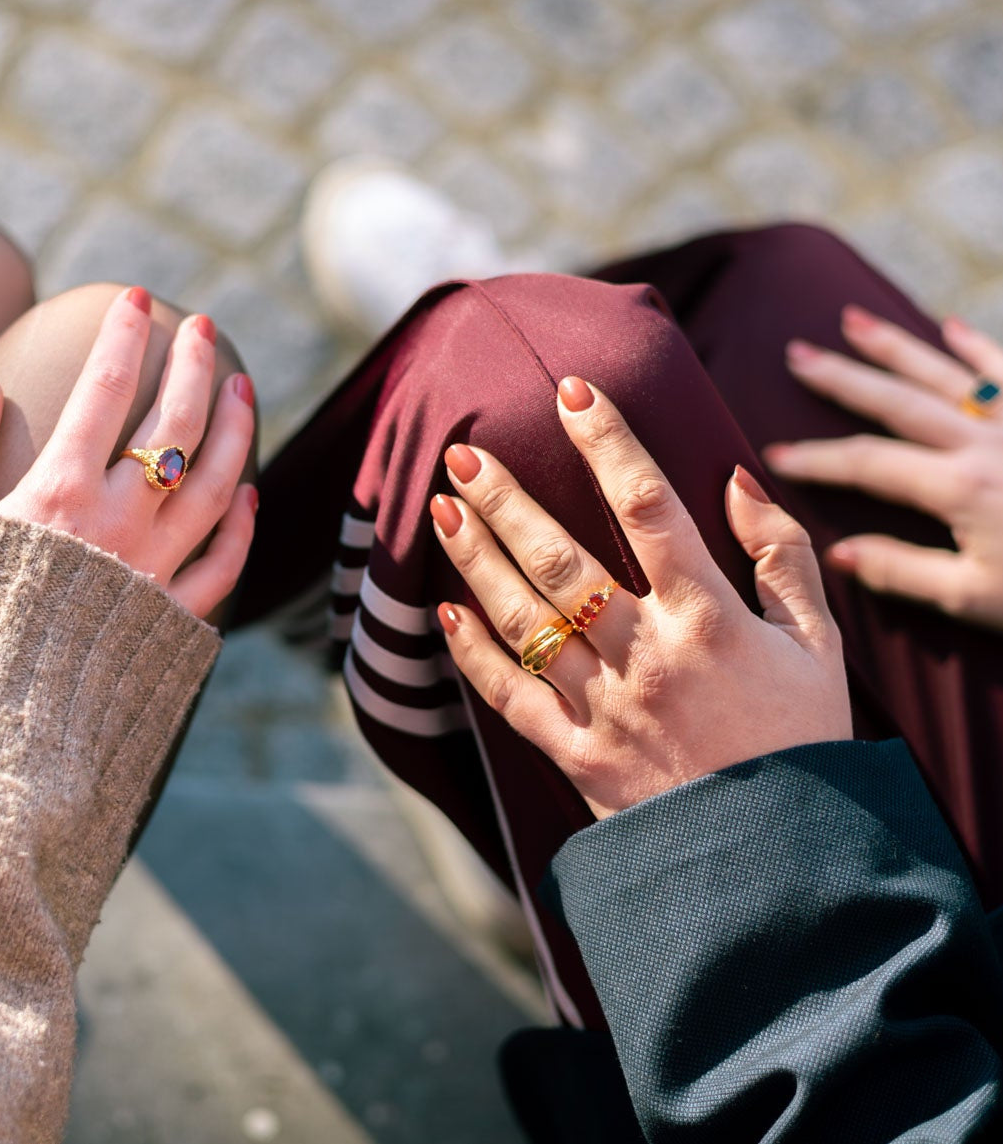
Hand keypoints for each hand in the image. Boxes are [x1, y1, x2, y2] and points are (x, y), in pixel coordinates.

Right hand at [0, 286, 256, 617]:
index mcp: (58, 492)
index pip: (106, 387)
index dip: (126, 333)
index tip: (139, 298)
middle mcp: (119, 523)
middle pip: (174, 423)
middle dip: (191, 364)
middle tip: (201, 325)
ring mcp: (154, 571)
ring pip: (215, 481)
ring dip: (234, 428)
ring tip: (241, 385)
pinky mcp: (172, 620)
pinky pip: (223, 563)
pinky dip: (240, 523)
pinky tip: (247, 490)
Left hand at [430, 378, 850, 818]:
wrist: (782, 869)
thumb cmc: (801, 743)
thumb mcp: (820, 645)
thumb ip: (783, 556)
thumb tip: (734, 477)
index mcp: (711, 620)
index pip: (650, 506)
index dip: (607, 441)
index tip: (572, 391)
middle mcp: (648, 656)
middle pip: (561, 559)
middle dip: (507, 498)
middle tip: (464, 450)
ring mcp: (604, 709)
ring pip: (524, 619)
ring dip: (477, 559)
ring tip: (441, 507)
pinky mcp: (575, 757)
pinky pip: (510, 699)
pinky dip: (473, 655)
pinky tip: (443, 611)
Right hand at [765, 306, 1002, 630]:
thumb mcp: (978, 597)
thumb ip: (904, 571)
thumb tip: (836, 552)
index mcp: (959, 488)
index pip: (867, 464)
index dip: (815, 458)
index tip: (770, 453)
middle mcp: (985, 442)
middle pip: (898, 401)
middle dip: (842, 378)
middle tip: (796, 352)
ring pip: (948, 373)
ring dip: (896, 346)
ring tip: (851, 320)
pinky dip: (979, 347)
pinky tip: (949, 327)